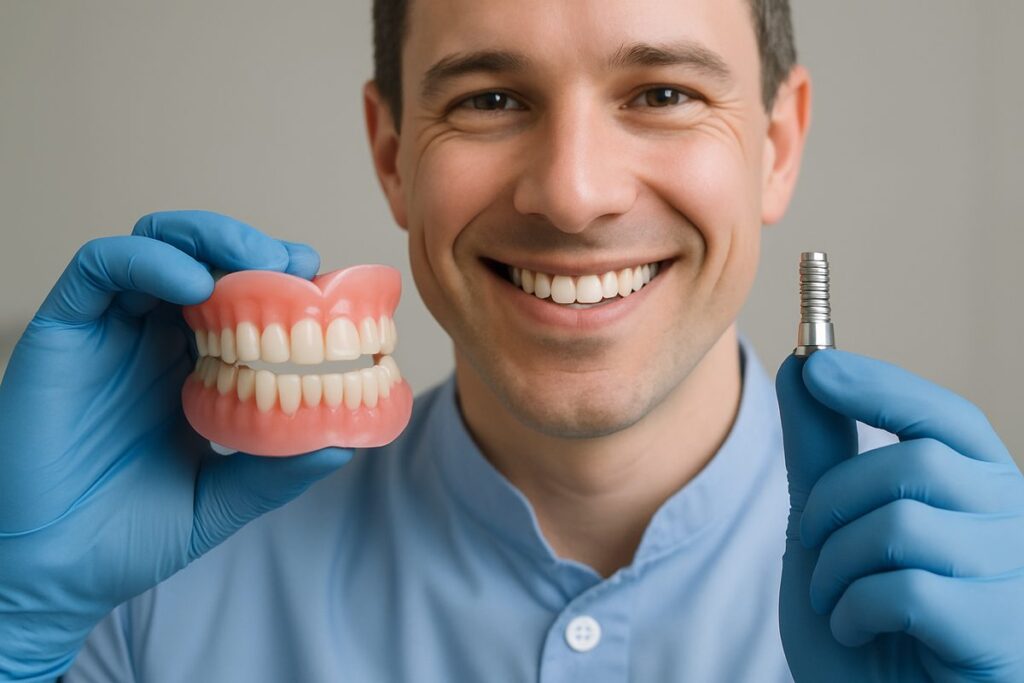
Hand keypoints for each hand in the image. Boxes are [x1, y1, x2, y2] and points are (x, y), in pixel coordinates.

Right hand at [0, 211, 352, 680]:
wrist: (51, 574)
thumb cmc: (129, 538)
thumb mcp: (222, 501)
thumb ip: (276, 471)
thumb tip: (342, 443)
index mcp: (193, 370)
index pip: (242, 301)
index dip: (283, 286)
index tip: (326, 292)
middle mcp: (152, 341)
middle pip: (204, 259)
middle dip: (254, 249)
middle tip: (297, 266)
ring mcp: (108, 332)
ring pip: (157, 245)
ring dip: (211, 239)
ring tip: (259, 261)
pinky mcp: (63, 332)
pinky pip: (99, 268)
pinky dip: (150, 259)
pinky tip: (195, 284)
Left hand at [775, 349, 1023, 681]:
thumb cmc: (864, 629)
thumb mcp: (828, 530)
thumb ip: (822, 452)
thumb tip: (805, 364)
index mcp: (980, 493)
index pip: (946, 418)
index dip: (881, 386)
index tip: (816, 365)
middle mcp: (1015, 526)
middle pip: (915, 464)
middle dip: (833, 502)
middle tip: (813, 547)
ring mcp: (1017, 583)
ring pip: (903, 526)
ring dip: (836, 568)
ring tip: (838, 603)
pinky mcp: (1003, 636)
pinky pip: (908, 592)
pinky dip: (855, 612)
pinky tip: (860, 632)